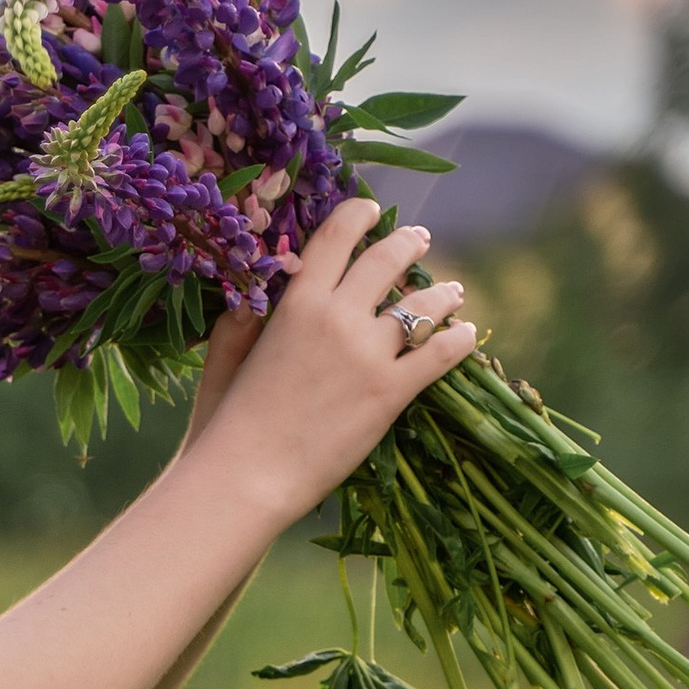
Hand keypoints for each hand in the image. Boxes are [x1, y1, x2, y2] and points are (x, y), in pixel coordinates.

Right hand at [192, 199, 473, 527]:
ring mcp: (368, 353)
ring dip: (443, 293)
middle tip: (419, 242)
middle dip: (408, 243)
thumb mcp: (224, 359)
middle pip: (387, 260)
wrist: (245, 477)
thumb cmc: (223, 422)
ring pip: (423, 305)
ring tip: (452, 292)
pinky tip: (464, 336)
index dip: (358, 214)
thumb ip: (240, 322)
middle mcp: (337, 317)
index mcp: (296, 303)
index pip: (336, 236)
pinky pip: (441, 353)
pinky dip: (459, 339)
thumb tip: (250, 296)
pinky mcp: (391, 392)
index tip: (372, 211)